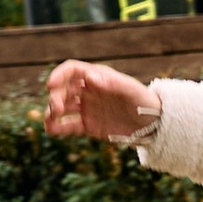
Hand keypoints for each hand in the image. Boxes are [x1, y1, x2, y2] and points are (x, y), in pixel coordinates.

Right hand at [45, 59, 161, 141]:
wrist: (152, 125)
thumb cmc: (143, 101)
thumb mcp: (129, 90)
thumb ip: (110, 82)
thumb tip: (89, 77)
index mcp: (96, 77)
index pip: (72, 71)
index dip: (59, 75)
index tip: (51, 85)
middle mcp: (88, 91)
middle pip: (63, 90)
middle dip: (55, 97)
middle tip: (56, 108)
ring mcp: (87, 109)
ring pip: (63, 107)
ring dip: (52, 111)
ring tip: (50, 120)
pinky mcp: (88, 126)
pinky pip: (68, 126)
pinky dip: (57, 127)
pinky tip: (51, 130)